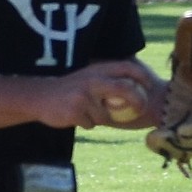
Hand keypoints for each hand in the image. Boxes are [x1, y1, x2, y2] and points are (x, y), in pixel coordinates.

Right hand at [36, 60, 166, 130]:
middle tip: (142, 109)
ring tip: (84, 111)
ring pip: (106, 114)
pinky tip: (75, 116)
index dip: (142, 76)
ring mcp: (84, 96)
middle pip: (125, 89)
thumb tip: (135, 93)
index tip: (150, 86)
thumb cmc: (71, 90)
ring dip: (99, 118)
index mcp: (98, 69)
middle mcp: (93, 80)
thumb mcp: (90, 77)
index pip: (127, 67)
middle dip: (138, 101)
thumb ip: (109, 82)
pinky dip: (86, 123)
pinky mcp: (76, 111)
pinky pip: (91, 123)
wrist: (40, 96)